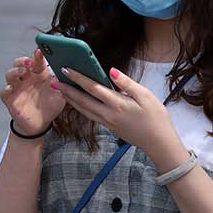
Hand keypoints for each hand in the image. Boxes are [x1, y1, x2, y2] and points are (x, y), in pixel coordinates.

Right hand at [0, 49, 65, 136]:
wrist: (40, 124)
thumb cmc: (49, 106)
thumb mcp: (61, 95)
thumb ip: (63, 85)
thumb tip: (69, 74)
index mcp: (38, 74)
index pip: (36, 61)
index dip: (37, 55)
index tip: (40, 51)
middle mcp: (26, 78)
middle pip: (20, 63)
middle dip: (23, 60)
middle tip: (30, 62)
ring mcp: (17, 88)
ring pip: (10, 74)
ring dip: (15, 71)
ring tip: (22, 72)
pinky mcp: (10, 99)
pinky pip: (4, 91)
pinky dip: (6, 89)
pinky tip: (11, 88)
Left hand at [52, 67, 187, 170]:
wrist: (158, 143)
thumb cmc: (156, 118)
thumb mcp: (146, 96)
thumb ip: (127, 83)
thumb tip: (111, 71)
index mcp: (117, 104)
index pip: (93, 88)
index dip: (78, 77)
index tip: (65, 69)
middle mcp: (109, 115)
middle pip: (83, 101)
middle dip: (67, 90)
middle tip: (53, 81)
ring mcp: (108, 123)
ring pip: (84, 110)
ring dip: (71, 100)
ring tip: (60, 91)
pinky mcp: (109, 128)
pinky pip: (91, 116)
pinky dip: (81, 107)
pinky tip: (77, 102)